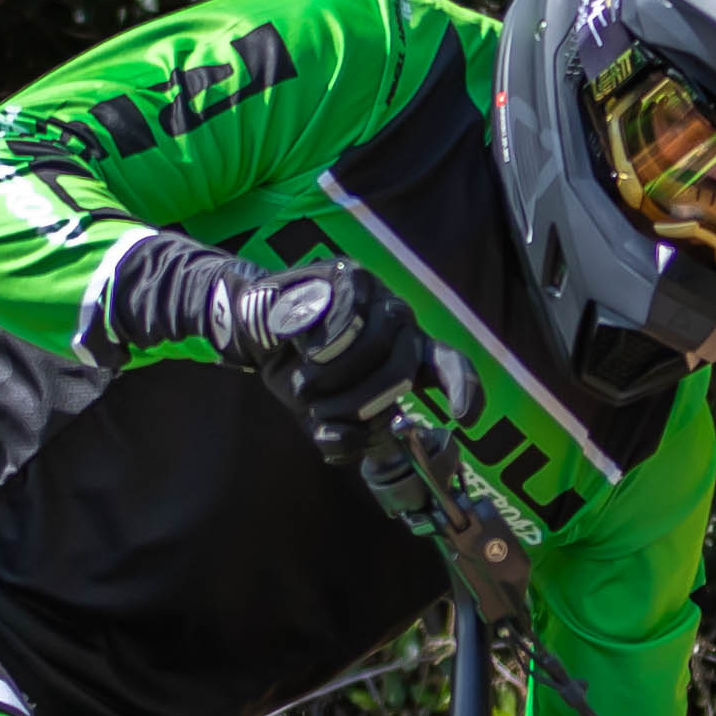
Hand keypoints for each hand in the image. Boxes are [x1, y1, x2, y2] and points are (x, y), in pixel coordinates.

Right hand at [95, 237, 440, 453]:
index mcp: (406, 351)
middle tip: (320, 409)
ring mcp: (376, 294)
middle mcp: (400, 320)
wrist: (252, 333)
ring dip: (330, 377)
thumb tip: (359, 440)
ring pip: (371, 346)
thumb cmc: (296, 371)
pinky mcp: (346, 276)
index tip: (464, 419)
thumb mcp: (320, 414)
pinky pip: (340, 323)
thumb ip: (345, 434)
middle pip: (401, 370)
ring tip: (305, 377)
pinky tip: (298, 344)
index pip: (449, 366)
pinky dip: (314, 346)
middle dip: (359, 403)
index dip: (463, 391)